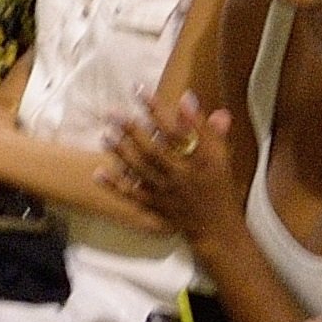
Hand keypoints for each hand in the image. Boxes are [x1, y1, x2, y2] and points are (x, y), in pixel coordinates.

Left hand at [102, 86, 250, 242]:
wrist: (219, 231)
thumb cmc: (220, 189)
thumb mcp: (222, 159)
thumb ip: (208, 129)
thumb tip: (189, 98)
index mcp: (201, 162)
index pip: (178, 130)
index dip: (159, 109)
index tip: (140, 90)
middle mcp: (183, 176)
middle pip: (154, 151)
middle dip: (132, 131)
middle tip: (112, 112)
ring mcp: (168, 194)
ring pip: (142, 172)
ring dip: (121, 154)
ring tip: (105, 135)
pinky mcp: (157, 208)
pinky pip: (134, 196)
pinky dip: (116, 186)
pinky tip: (99, 172)